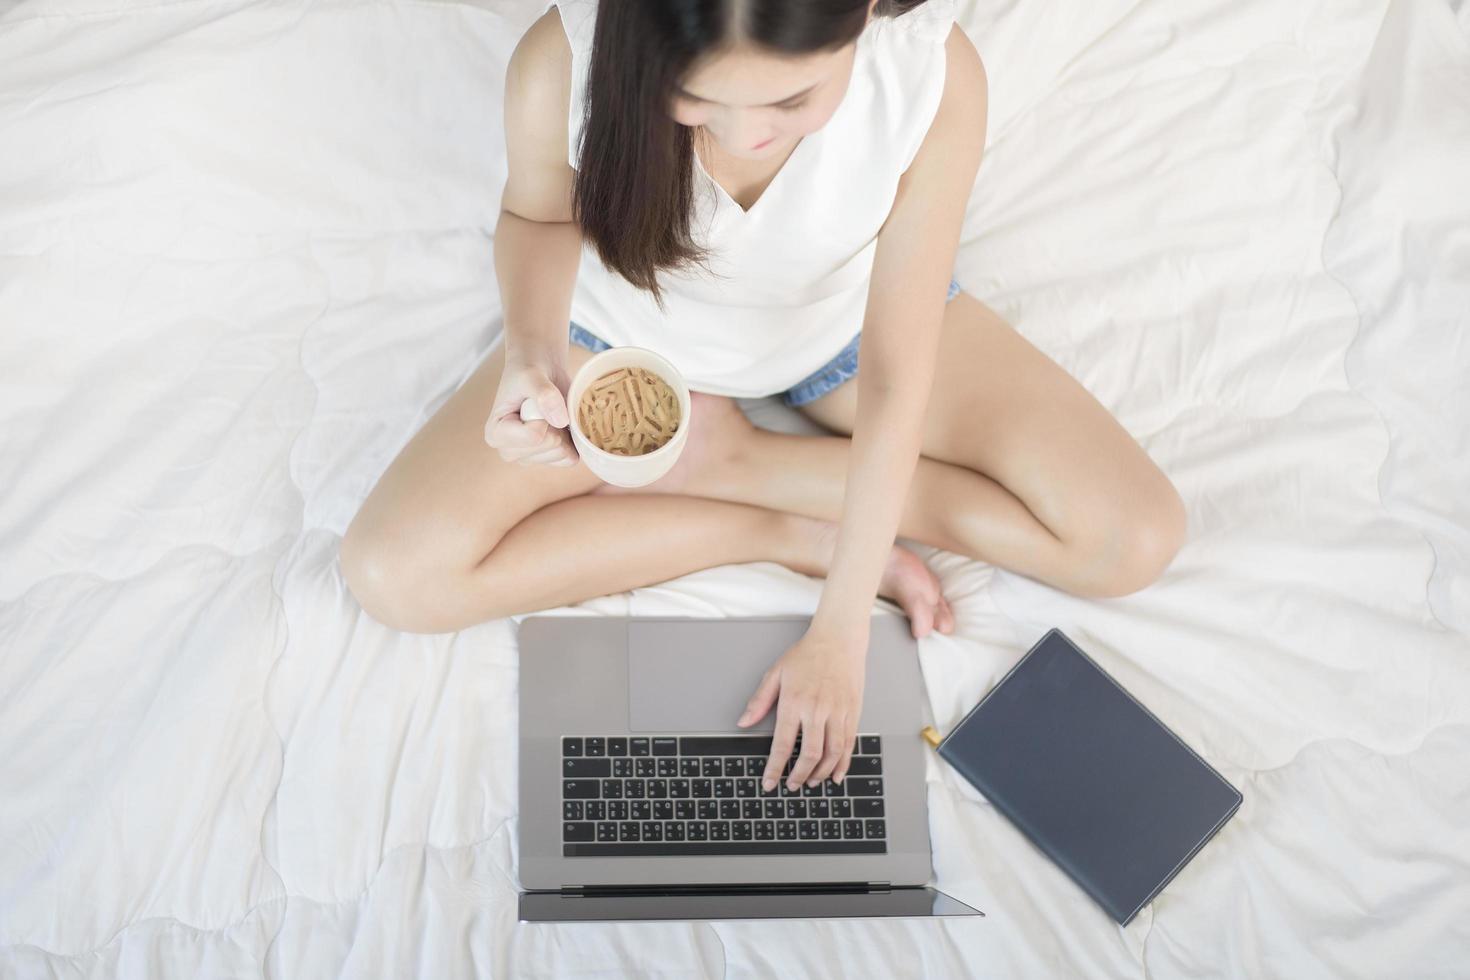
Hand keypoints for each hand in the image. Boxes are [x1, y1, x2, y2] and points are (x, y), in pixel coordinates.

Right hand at [484, 350, 577, 467]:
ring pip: (563, 454)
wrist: (540, 369)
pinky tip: (563, 424)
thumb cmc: (528, 370)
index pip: (534, 437)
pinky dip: (574, 440)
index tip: (535, 400)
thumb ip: (543, 394)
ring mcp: (529, 458)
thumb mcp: (531, 375)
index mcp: (496, 434)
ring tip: (552, 413)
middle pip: (551, 447)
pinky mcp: (549, 459)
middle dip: (556, 424)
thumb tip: (561, 421)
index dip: (544, 416)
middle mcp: (509, 451)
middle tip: (545, 405)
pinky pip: (572, 458)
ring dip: (565, 430)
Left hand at [735, 623, 868, 790]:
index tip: (769, 783)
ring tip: (811, 781)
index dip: (774, 768)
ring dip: (821, 772)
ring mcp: (838, 713)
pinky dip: (843, 763)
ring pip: (832, 753)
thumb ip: (759, 701)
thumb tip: (743, 722)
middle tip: (792, 785)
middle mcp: (817, 710)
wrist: (839, 640)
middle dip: (799, 775)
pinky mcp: (852, 713)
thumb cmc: (806, 655)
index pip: (782, 744)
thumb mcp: (775, 673)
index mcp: (794, 702)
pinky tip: (836, 774)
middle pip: (809, 754)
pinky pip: (849, 744)